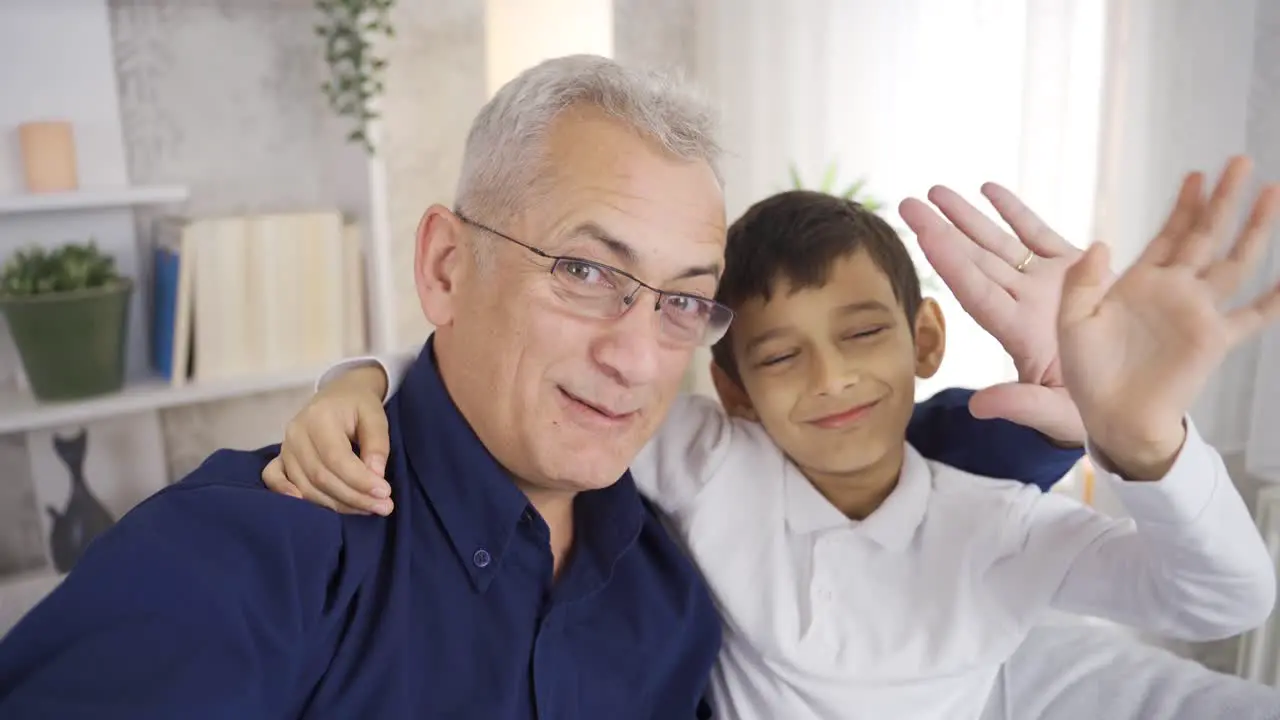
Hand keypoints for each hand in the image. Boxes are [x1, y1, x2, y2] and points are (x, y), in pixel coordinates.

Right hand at [261, 364, 395, 514]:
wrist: (338, 395)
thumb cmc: (358, 405)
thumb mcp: (376, 415)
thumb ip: (378, 444)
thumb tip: (376, 476)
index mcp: (319, 417)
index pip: (337, 458)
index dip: (360, 481)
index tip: (385, 493)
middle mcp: (296, 433)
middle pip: (321, 477)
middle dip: (354, 497)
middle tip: (383, 507)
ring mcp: (285, 447)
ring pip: (306, 486)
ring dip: (337, 504)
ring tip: (368, 509)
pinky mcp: (280, 458)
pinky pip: (275, 480)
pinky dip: (290, 497)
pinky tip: (313, 509)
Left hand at [899, 184, 1090, 443]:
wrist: (1128, 397)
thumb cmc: (1092, 415)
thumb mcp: (1057, 415)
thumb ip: (1022, 406)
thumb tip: (976, 409)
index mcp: (1018, 333)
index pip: (976, 292)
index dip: (951, 264)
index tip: (923, 235)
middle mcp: (1024, 304)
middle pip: (976, 261)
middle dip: (943, 231)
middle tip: (909, 203)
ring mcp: (1046, 284)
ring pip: (999, 243)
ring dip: (968, 217)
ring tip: (936, 191)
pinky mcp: (1075, 270)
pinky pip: (1038, 234)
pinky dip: (1015, 211)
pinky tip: (988, 189)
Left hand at [1059, 157, 1279, 479]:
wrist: (1111, 416)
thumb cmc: (1088, 373)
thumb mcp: (1072, 322)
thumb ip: (1081, 283)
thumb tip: (1101, 243)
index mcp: (1138, 283)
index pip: (1168, 234)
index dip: (1184, 205)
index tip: (1197, 174)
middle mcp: (1174, 291)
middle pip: (1205, 235)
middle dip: (1224, 200)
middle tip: (1240, 162)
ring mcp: (1197, 313)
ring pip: (1233, 261)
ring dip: (1254, 229)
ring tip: (1273, 193)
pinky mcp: (1214, 340)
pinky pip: (1253, 317)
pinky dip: (1275, 300)